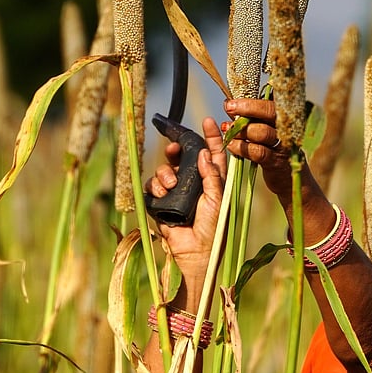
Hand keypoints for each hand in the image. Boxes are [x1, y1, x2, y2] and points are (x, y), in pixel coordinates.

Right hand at [145, 117, 226, 278]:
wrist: (196, 252)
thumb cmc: (213, 228)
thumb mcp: (218, 199)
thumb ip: (212, 175)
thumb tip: (204, 152)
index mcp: (212, 179)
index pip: (212, 152)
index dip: (211, 136)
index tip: (208, 120)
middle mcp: (194, 182)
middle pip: (182, 156)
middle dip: (175, 149)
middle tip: (172, 148)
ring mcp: (176, 191)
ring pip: (165, 169)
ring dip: (165, 173)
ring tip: (171, 186)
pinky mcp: (161, 201)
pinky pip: (152, 185)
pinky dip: (155, 186)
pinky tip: (162, 194)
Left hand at [220, 98, 301, 198]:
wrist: (290, 180)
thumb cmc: (274, 152)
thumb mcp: (266, 133)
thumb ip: (253, 120)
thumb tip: (232, 106)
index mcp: (286, 118)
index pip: (271, 103)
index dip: (251, 101)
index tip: (231, 102)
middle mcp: (288, 128)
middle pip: (270, 112)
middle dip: (247, 108)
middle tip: (229, 108)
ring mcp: (284, 145)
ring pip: (263, 132)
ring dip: (242, 130)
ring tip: (227, 130)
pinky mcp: (277, 162)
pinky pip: (258, 152)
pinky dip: (242, 147)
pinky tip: (232, 145)